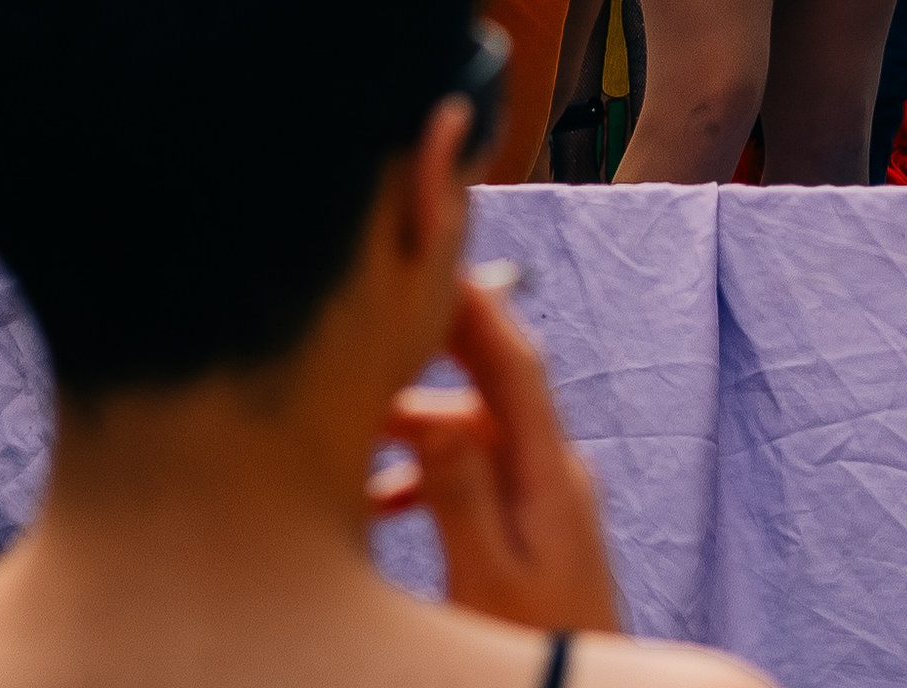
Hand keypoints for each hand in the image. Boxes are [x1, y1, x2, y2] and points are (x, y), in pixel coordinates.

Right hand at [369, 268, 618, 633]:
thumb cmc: (537, 645)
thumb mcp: (487, 576)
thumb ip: (461, 496)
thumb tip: (436, 421)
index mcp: (549, 471)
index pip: (513, 362)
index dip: (474, 306)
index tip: (430, 260)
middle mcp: (555, 472)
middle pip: (488, 391)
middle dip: (425, 366)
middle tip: (361, 349)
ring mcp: (548, 499)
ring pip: (476, 434)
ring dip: (417, 429)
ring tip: (351, 438)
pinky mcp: (535, 528)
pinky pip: (477, 475)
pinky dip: (430, 474)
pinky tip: (383, 500)